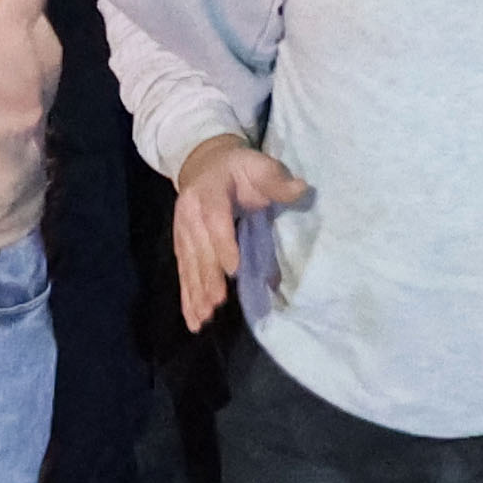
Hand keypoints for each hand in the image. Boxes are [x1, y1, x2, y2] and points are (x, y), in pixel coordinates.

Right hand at [170, 136, 309, 331]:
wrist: (203, 163)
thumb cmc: (238, 168)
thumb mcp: (258, 165)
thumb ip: (277, 180)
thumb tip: (302, 188)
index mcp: (210, 192)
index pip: (216, 220)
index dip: (223, 244)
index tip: (233, 270)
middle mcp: (190, 214)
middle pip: (199, 248)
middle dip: (208, 277)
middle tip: (217, 303)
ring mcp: (182, 231)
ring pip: (189, 265)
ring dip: (196, 293)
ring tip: (203, 318)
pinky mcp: (181, 246)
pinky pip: (183, 273)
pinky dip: (187, 297)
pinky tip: (193, 319)